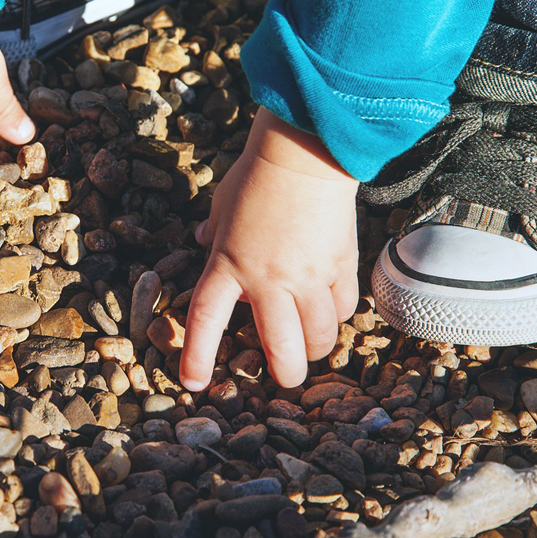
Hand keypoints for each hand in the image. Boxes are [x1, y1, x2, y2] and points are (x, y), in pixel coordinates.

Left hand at [179, 110, 359, 389]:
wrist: (305, 154)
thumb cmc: (257, 175)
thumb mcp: (222, 204)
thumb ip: (213, 230)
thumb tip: (201, 239)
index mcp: (228, 264)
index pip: (206, 321)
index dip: (197, 356)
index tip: (192, 383)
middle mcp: (267, 279)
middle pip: (280, 348)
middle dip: (285, 374)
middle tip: (285, 379)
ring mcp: (307, 276)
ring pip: (319, 336)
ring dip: (315, 347)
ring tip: (310, 345)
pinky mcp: (340, 265)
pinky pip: (343, 308)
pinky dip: (338, 315)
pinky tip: (331, 308)